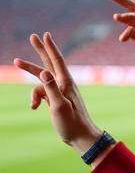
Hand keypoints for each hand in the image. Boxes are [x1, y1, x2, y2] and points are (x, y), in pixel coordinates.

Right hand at [13, 32, 103, 152]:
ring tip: (16, 62)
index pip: (57, 61)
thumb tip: (44, 72)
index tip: (46, 34)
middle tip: (32, 36)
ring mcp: (60, 92)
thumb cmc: (72, 123)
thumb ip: (51, 89)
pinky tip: (34, 108)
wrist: (80, 137)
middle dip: (40, 49)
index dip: (50, 47)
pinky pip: (41, 93)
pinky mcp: (56, 100)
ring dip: (30, 73)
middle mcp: (64, 84)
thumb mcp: (59, 106)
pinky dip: (35, 98)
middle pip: (49, 63)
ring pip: (41, 78)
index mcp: (66, 83)